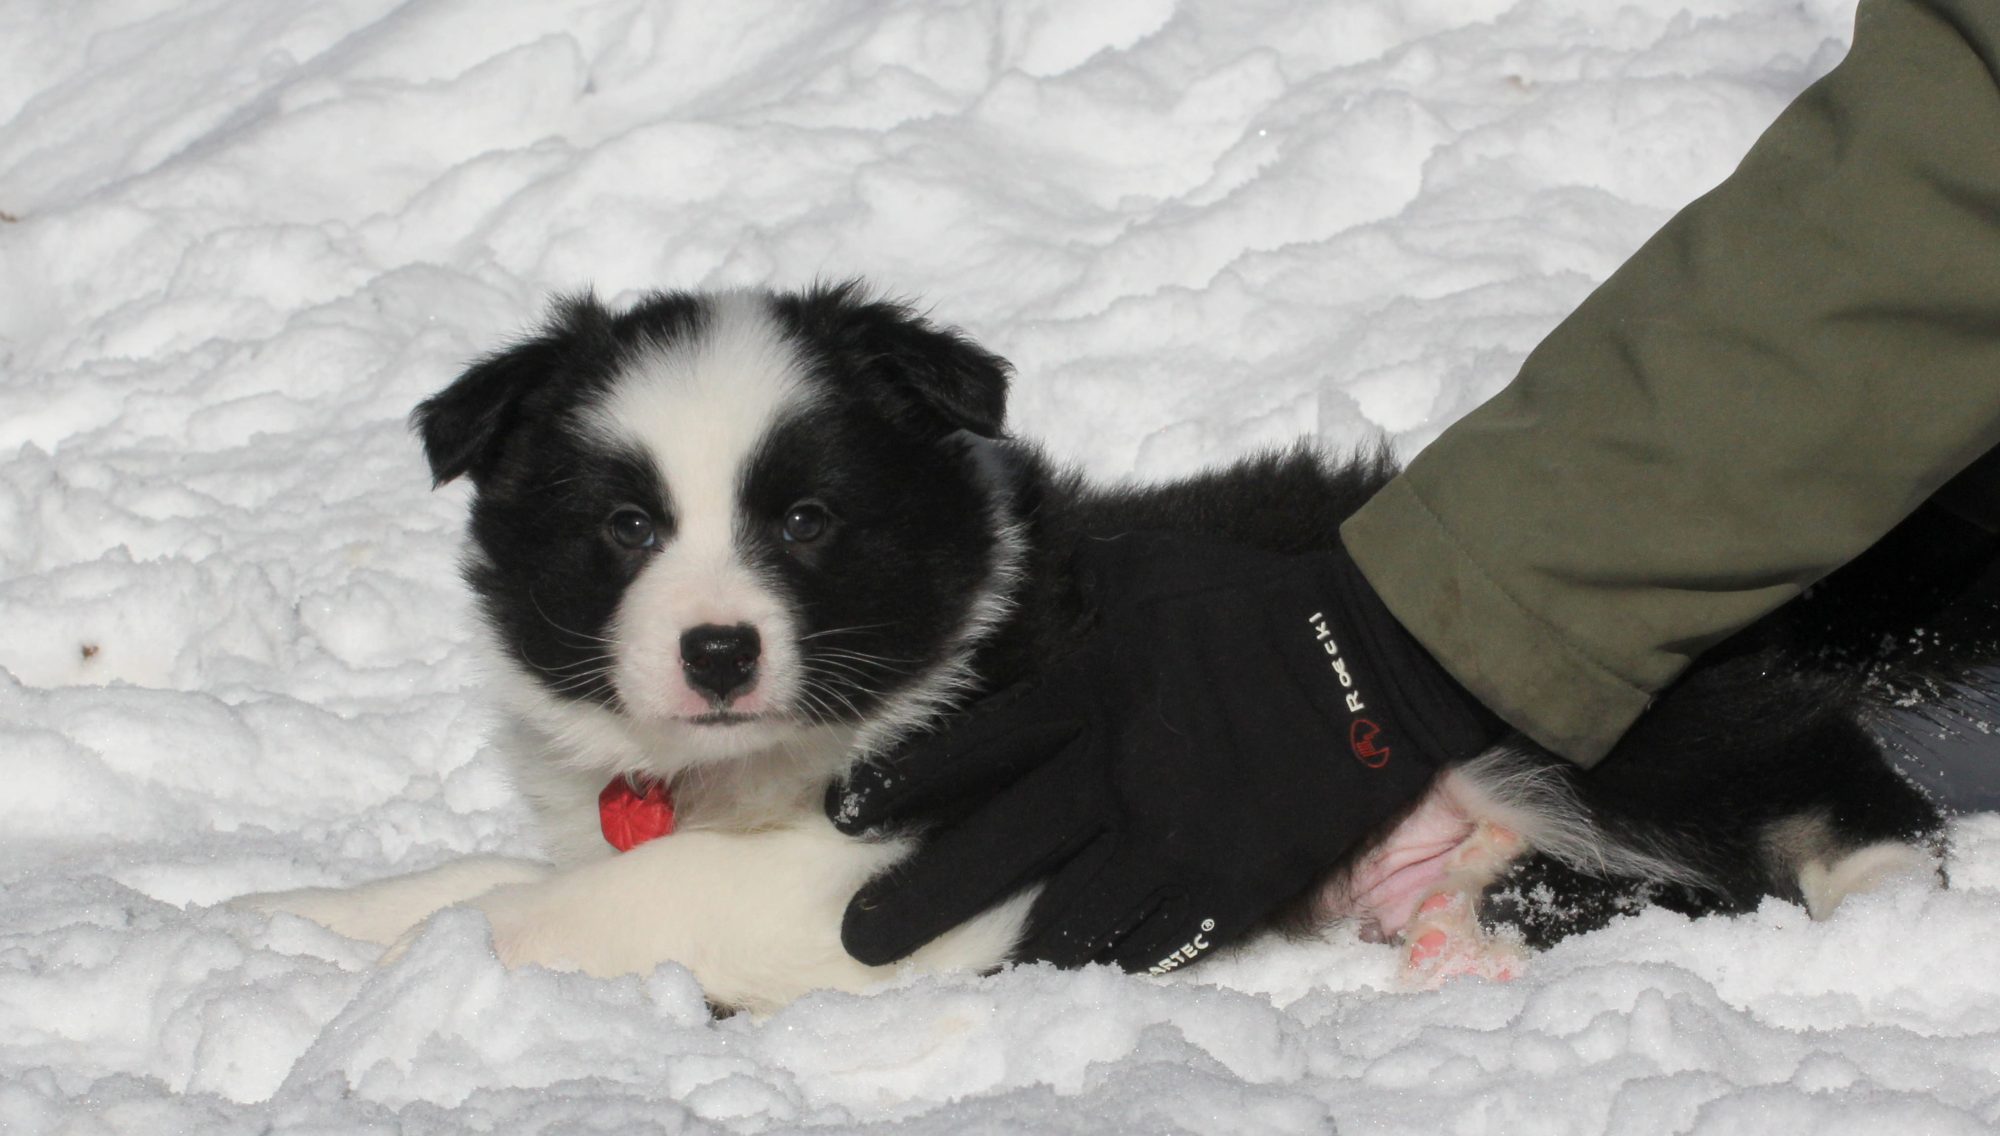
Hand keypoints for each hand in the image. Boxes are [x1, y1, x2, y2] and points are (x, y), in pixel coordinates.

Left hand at [829, 531, 1503, 972]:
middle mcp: (1118, 773)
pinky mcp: (1232, 884)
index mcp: (1092, 694)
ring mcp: (1176, 839)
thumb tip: (1013, 549)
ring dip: (1004, 946)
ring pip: (1068, 914)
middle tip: (861, 934)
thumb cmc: (1258, 606)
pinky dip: (1105, 957)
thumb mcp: (1153, 568)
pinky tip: (1067, 969)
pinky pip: (1153, 940)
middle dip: (917, 899)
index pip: (974, 750)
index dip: (904, 787)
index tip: (852, 814)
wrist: (1380, 658)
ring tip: (955, 970)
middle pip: (996, 850)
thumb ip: (1075, 574)